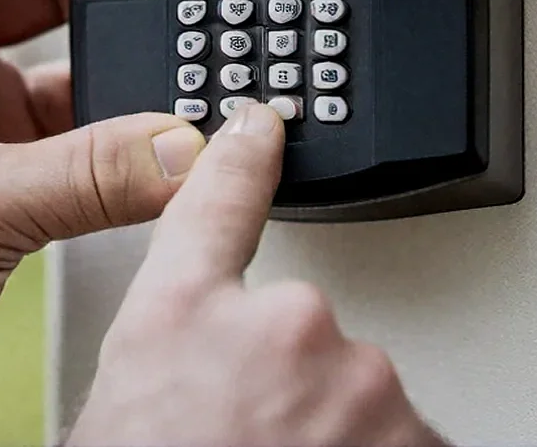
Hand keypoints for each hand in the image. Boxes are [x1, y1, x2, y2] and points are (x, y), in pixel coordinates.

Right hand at [66, 100, 446, 446]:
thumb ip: (171, 344)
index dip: (243, 152)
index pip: (215, 200)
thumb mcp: (124, 399)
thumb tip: (196, 345)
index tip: (265, 121)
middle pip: (297, 326)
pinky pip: (399, 435)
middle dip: (285, 377)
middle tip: (242, 434)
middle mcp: (274, 322)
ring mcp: (355, 377)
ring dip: (333, 427)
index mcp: (179, 309)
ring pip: (354, 388)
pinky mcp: (412, 432)